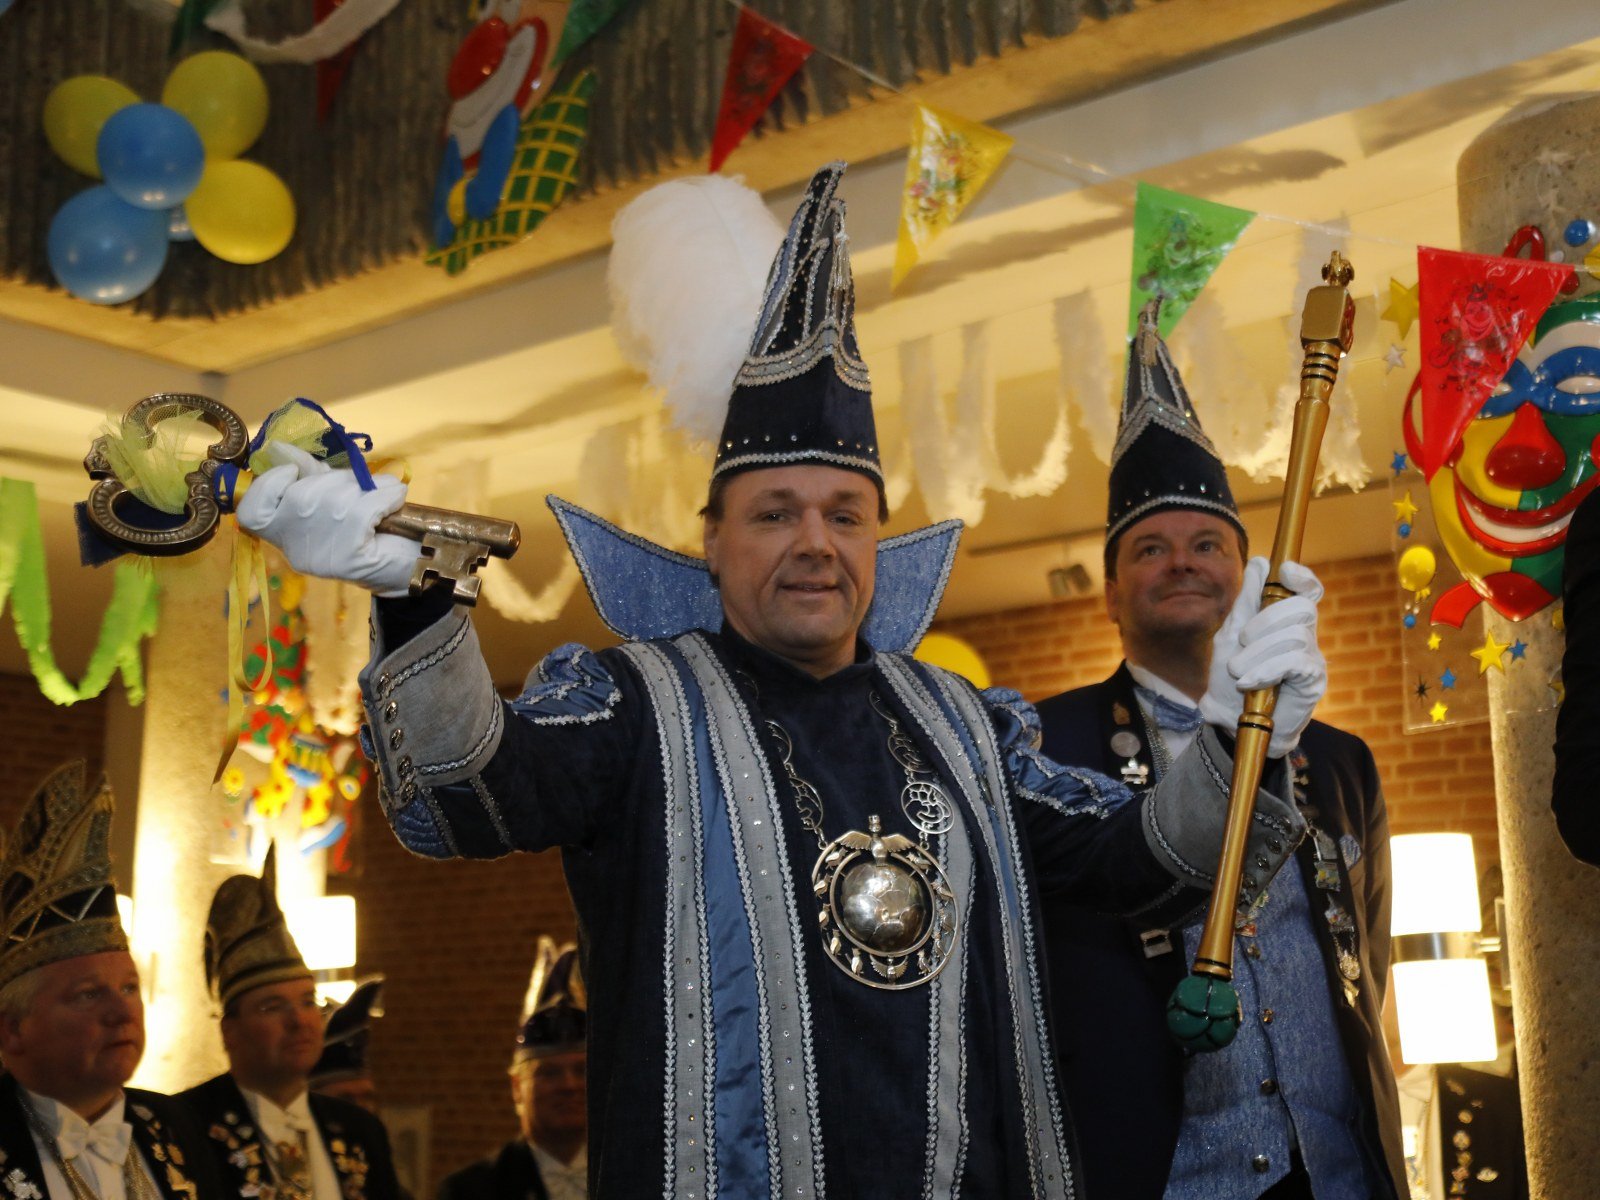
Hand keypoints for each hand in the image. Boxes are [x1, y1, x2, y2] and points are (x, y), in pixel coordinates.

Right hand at [236, 443, 419, 595]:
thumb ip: (308, 475)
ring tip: (385, 491)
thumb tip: (280, 448)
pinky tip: (394, 498)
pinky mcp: (350, 560)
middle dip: (334, 479)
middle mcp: (297, 551)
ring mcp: (321, 558)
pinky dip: (384, 497)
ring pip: (334, 502)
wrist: (410, 564)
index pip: (252, 512)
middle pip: (301, 496)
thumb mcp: (334, 496)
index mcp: (285, 535)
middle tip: (360, 484)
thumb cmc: (371, 526)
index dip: (268, 483)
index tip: (294, 472)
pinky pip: (362, 513)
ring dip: (366, 487)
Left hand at [1199, 557, 1325, 757]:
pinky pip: (1294, 662)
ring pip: (1294, 636)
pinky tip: (1248, 682)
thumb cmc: (1232, 675)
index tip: (1284, 571)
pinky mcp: (1313, 681)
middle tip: (1241, 641)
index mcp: (1285, 620)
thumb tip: (1260, 562)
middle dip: (1265, 621)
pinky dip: (1266, 670)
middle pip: (1301, 608)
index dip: (1303, 577)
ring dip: (1257, 653)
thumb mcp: (1230, 634)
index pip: (1308, 590)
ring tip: (1238, 671)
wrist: (1231, 719)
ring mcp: (1312, 657)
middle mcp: (1304, 634)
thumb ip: (1246, 600)